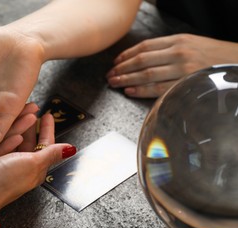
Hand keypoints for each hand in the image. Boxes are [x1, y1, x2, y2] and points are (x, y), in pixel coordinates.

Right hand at [0, 113, 76, 214]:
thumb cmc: (3, 181)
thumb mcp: (32, 164)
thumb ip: (50, 154)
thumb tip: (72, 149)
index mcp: (35, 169)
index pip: (46, 146)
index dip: (47, 130)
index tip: (48, 115)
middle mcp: (20, 167)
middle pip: (29, 142)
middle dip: (31, 124)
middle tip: (32, 107)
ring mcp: (3, 165)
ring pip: (13, 140)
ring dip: (18, 125)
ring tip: (19, 110)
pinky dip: (3, 133)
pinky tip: (4, 124)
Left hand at [107, 34, 237, 97]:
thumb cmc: (213, 56)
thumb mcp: (192, 44)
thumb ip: (169, 49)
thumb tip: (144, 58)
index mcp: (178, 40)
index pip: (144, 47)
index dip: (126, 55)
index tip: (115, 62)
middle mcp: (178, 52)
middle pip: (141, 61)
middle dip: (122, 69)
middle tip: (109, 75)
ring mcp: (182, 69)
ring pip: (147, 75)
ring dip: (127, 79)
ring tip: (114, 83)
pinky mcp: (186, 84)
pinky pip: (158, 88)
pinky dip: (141, 90)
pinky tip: (130, 91)